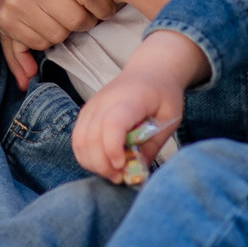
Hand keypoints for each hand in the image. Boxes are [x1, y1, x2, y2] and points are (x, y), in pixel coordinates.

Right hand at [0, 0, 118, 85]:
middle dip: (88, 20)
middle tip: (87, 14)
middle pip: (75, 18)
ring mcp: (13, 4)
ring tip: (67, 16)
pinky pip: (37, 42)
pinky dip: (48, 38)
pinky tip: (49, 23)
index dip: (103, 4)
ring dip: (68, 30)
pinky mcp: (3, 20)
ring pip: (58, 35)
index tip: (105, 7)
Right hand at [70, 32, 206, 182]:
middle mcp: (104, 102)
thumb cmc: (163, 94)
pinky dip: (87, 156)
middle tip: (121, 177)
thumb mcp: (170, 119)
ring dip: (93, 163)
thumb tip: (136, 171)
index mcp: (130, 100)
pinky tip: (104, 163)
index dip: (113, 149)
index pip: (112, 124)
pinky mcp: (86, 113)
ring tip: (113, 172)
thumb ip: (153, 145)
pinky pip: (77, 140)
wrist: (150, 69)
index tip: (122, 166)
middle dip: (103, 165)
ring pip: (79, 142)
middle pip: (90, 138)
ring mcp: (91, 107)